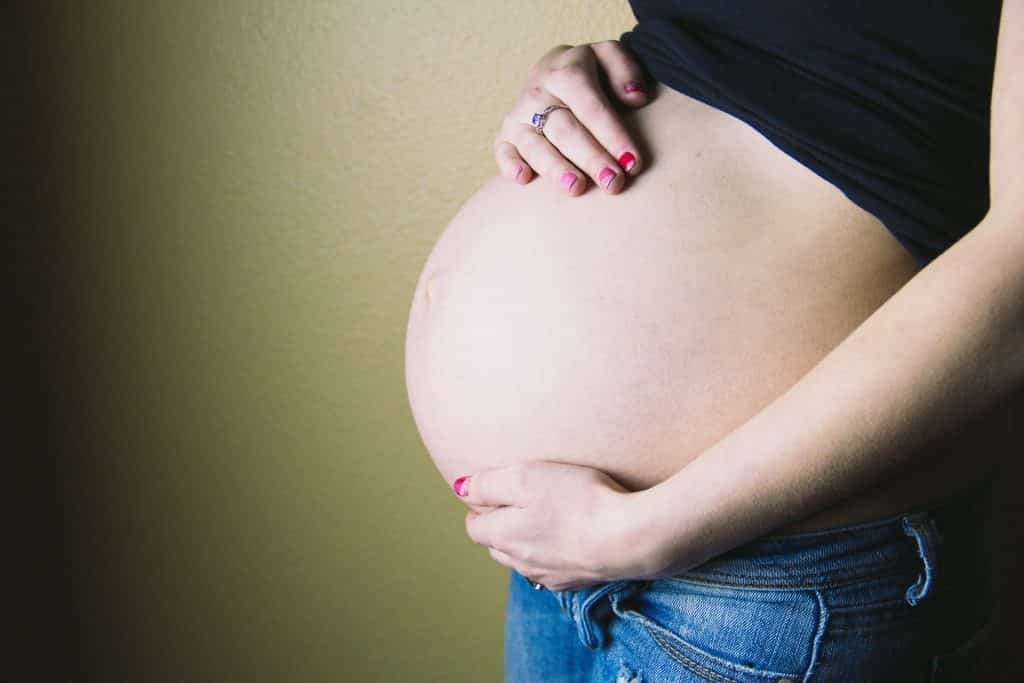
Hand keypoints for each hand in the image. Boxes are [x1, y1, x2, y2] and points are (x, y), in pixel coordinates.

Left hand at [451, 461, 656, 590]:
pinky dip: (553, 554)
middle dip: (500, 526)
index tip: (491, 493)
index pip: (474, 528)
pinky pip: (552, 569)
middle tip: (515, 503)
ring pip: (524, 560)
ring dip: (526, 542)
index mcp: (504, 537)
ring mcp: (550, 576)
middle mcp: (521, 562)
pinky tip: (568, 539)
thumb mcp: (525, 477)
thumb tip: (460, 489)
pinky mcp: (577, 581)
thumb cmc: (577, 500)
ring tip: (542, 520)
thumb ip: (488, 484)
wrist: (629, 538)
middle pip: (497, 546)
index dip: (479, 508)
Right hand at [494, 41, 650, 195]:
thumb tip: (635, 97)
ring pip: (535, 145)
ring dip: (555, 168)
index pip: (591, 106)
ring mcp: (519, 116)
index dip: (612, 135)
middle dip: (590, 157)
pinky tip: (524, 179)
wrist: (554, 73)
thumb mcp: (610, 58)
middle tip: (612, 182)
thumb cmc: (590, 74)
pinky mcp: (505, 136)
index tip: (632, 162)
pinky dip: (510, 165)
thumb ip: (625, 70)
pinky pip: (503, 151)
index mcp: (566, 73)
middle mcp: (538, 94)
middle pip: (564, 129)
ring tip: (576, 188)